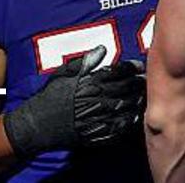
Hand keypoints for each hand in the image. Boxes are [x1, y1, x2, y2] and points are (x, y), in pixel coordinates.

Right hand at [2, 47, 145, 156]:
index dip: (131, 68)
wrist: (36, 126)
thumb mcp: (63, 74)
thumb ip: (84, 62)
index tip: (139, 65)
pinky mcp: (95, 135)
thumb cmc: (50, 97)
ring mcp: (96, 118)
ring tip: (146, 97)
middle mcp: (95, 100)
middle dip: (138, 84)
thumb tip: (102, 49)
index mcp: (89, 83)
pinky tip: (135, 117)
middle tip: (147, 80)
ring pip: (125, 108)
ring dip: (137, 102)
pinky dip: (129, 122)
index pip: (117, 72)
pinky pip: (118, 128)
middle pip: (125, 89)